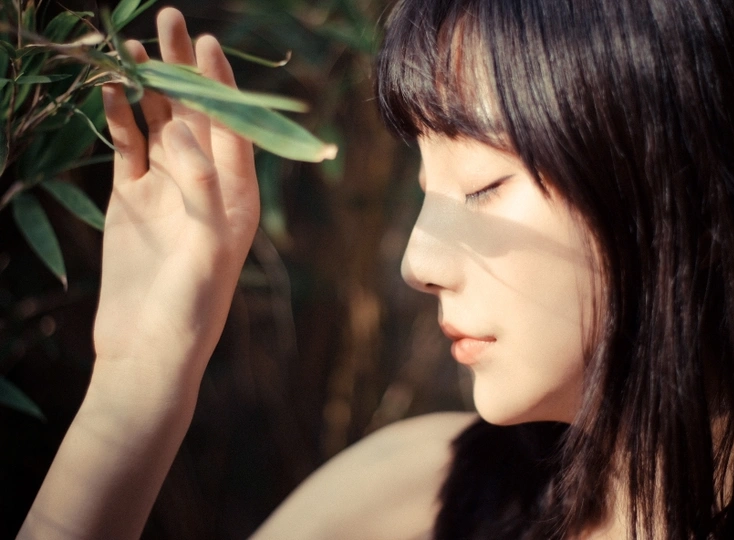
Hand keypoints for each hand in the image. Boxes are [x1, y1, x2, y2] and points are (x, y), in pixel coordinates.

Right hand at [94, 8, 258, 397]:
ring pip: (159, 126)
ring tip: (133, 44)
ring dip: (149, 87)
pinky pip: (127, 150)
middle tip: (171, 20)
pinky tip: (111, 91)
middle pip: (197, 116)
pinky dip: (119, 121)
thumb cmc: (192, 308)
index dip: (221, 85)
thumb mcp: (206, 247)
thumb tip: (182, 130)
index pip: (233, 128)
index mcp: (237, 196)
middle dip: (185, 70)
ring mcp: (166, 190)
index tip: (208, 44)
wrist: (147, 350)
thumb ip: (200, 189)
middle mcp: (205, 186)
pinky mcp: (132, 200)